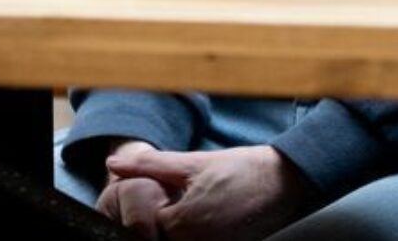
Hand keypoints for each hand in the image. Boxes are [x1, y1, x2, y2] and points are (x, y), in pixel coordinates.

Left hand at [101, 143, 316, 239]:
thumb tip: (113, 165)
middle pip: (160, 240)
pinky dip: (192, 234)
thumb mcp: (192, 163)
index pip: (144, 228)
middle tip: (170, 201)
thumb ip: (150, 166)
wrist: (284, 181)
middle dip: (157, 224)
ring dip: (174, 230)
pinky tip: (200, 216)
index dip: (141, 211)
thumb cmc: (240, 170)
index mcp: (185, 223)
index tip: (149, 197)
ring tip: (186, 206)